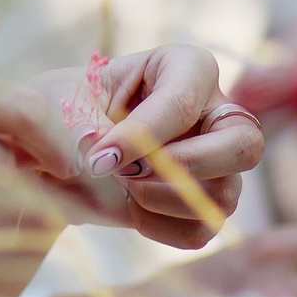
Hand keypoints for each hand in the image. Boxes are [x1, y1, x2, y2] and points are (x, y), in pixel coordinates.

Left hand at [31, 45, 260, 248]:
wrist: (51, 150)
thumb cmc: (59, 109)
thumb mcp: (55, 99)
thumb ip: (73, 123)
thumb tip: (94, 158)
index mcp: (184, 67)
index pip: (184, 100)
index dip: (144, 134)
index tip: (100, 156)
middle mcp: (215, 113)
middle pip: (244, 145)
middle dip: (186, 167)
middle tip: (129, 174)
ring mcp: (218, 162)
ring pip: (225, 194)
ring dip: (163, 200)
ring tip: (119, 187)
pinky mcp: (205, 204)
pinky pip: (201, 229)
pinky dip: (160, 226)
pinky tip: (129, 207)